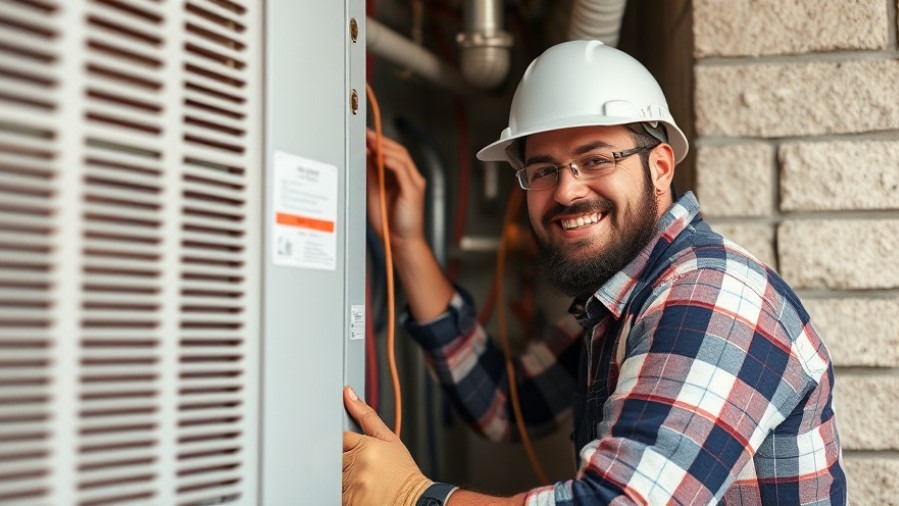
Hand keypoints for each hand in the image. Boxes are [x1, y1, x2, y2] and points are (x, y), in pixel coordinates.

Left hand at [342, 387, 430, 505]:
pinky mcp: (350, 502)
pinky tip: (361, 492)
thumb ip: (366, 416)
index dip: (347, 445)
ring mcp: (352, 486)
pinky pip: (337, 494)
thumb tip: (348, 394)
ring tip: (364, 482)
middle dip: (345, 462)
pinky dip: (345, 493)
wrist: (416, 500)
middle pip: (335, 458)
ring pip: (334, 477)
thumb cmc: (403, 473)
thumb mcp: (390, 440)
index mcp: (365, 446)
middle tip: (364, 469)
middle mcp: (357, 465)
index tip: (357, 452)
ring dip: (344, 479)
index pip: (340, 438)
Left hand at [365, 129, 426, 248]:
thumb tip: (363, 157)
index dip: (380, 142)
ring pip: (401, 157)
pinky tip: (380, 157)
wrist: (399, 242)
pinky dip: (390, 161)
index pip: (393, 153)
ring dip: (385, 148)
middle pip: (399, 151)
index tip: (365, 135)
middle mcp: (411, 178)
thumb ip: (371, 175)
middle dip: (381, 141)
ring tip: (371, 143)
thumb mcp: (375, 192)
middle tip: (365, 134)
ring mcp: (414, 184)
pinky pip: (402, 171)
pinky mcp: (413, 191)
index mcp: (403, 178)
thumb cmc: (389, 222)